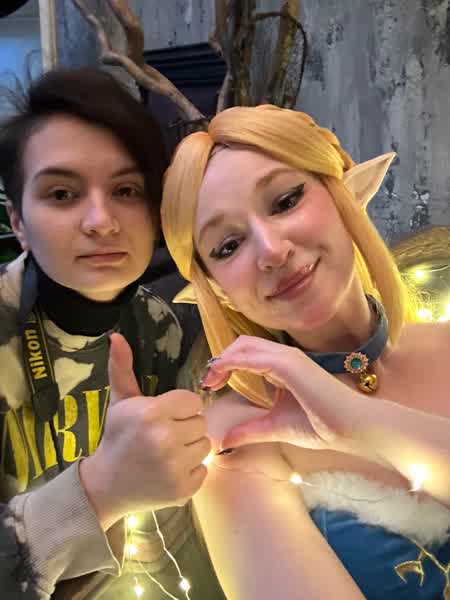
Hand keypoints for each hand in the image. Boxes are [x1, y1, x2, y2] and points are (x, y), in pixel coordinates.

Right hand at [80, 333, 210, 529]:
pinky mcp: (183, 489)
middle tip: (164, 436)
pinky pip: (204, 470)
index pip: (192, 401)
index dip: (180, 408)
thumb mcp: (120, 401)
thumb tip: (116, 336)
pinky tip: (169, 470)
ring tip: (167, 452)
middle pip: (201, 423)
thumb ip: (123, 368)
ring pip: (205, 445)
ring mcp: (175, 467)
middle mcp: (165, 439)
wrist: (106, 484)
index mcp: (152, 413)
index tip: (164, 417)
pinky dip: (191, 471)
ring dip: (190, 448)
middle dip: (185, 427)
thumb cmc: (118, 437)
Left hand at [202, 336, 362, 451]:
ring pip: (244, 345)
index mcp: (280, 366)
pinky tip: (222, 375)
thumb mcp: (274, 427)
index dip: (223, 364)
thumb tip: (224, 442)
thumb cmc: (321, 426)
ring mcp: (287, 358)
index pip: (245, 353)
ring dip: (222, 359)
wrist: (353, 429)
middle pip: (241, 344)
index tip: (209, 384)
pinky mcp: (290, 365)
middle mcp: (283, 356)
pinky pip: (254, 357)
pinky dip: (233, 362)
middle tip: (207, 382)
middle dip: (219, 359)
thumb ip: (250, 430)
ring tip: (210, 380)